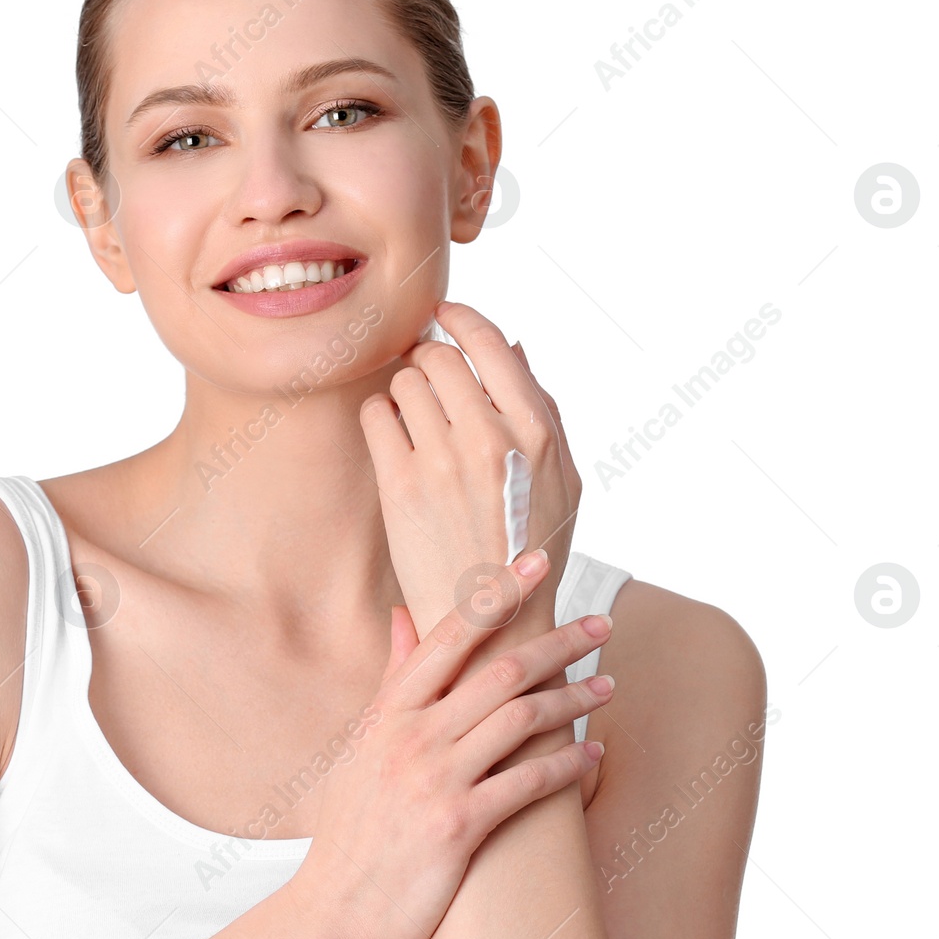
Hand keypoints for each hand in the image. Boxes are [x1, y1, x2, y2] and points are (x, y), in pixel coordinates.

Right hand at [291, 549, 614, 938]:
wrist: (334, 911)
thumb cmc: (351, 827)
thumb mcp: (361, 743)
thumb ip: (391, 679)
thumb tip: (401, 615)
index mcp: (388, 710)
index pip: (451, 634)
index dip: (497, 592)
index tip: (536, 561)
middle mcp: (411, 736)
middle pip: (500, 669)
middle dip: (558, 641)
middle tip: (600, 623)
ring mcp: (434, 779)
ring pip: (521, 719)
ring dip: (574, 698)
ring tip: (608, 685)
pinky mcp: (458, 826)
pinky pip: (526, 784)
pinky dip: (567, 766)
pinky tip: (592, 754)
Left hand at [358, 301, 580, 639]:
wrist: (492, 624)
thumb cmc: (532, 548)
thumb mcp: (563, 478)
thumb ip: (542, 408)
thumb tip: (514, 345)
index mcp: (535, 430)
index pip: (488, 342)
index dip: (460, 318)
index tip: (443, 314)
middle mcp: (488, 438)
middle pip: (438, 357)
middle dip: (428, 358)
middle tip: (426, 376)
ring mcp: (441, 461)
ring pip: (404, 382)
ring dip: (404, 388)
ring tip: (415, 417)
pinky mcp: (400, 485)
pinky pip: (376, 415)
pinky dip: (381, 415)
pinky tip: (394, 436)